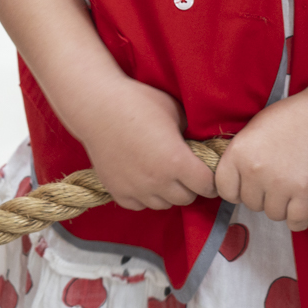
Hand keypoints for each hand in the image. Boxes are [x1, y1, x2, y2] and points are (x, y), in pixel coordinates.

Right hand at [71, 75, 217, 209]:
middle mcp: (158, 181)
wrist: (97, 106)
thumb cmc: (137, 102)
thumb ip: (188, 134)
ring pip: (164, 205)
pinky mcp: (118, 192)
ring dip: (167, 193)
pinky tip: (142, 179)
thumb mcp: (174, 111)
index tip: (208, 174)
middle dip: (190, 186)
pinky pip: (140, 205)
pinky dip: (145, 196)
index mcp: (177, 161)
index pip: (207, 186)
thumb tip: (194, 146)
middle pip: (187, 198)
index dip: (211, 180)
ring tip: (162, 174)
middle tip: (184, 172)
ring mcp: (137, 189)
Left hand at [214, 92, 307, 231]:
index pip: (225, 190)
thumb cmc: (289, 120)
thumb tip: (236, 182)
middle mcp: (254, 170)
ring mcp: (279, 183)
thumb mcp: (254, 131)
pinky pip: (295, 221)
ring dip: (283, 206)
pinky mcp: (304, 192)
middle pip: (251, 204)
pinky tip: (303, 201)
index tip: (249, 186)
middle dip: (264, 196)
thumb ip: (241, 157)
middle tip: (279, 180)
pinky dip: (300, 217)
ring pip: (273, 214)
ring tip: (292, 186)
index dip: (237, 191)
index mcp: (238, 152)